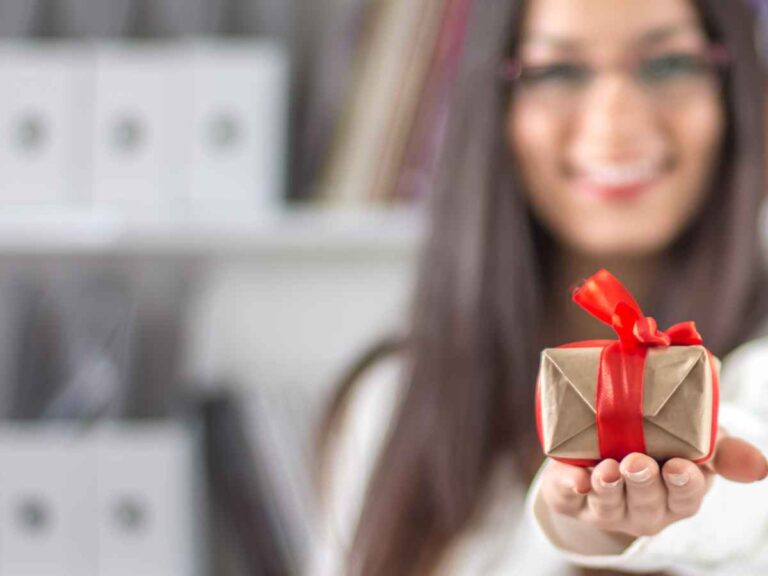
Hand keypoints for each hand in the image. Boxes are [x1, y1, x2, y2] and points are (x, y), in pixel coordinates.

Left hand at [540, 431, 767, 539]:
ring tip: (606, 468)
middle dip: (643, 483)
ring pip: (610, 504)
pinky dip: (569, 487)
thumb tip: (751, 445)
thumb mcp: (693, 439)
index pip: (687, 494)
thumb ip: (721, 444)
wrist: (605, 450)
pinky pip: (569, 498)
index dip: (685, 483)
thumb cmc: (659, 443)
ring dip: (608, 487)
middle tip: (637, 462)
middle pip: (648, 503)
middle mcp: (646, 506)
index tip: (682, 465)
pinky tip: (572, 477)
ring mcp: (609, 507)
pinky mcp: (572, 497)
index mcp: (679, 492)